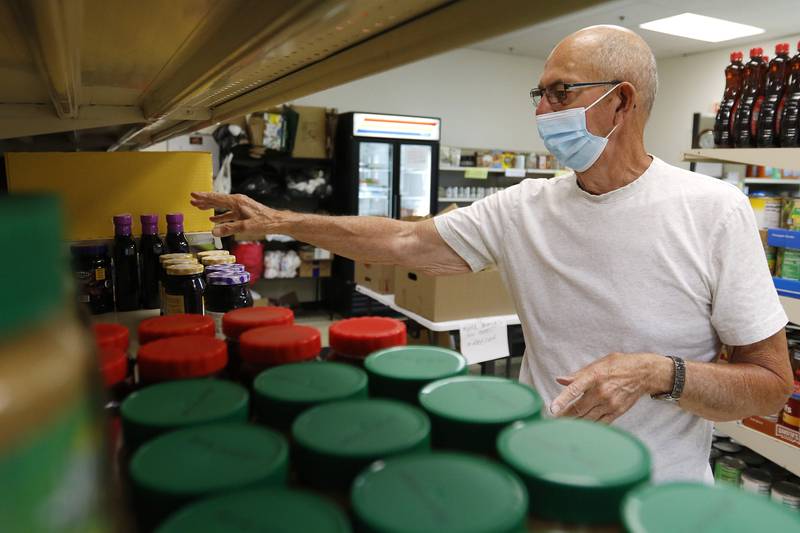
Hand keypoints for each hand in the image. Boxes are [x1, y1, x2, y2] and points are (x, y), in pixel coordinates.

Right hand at [190, 192, 289, 236]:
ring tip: (199, 208)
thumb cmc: (264, 222)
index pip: (216, 198)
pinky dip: (220, 215)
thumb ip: (228, 229)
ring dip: (210, 207)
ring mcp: (241, 206)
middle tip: (192, 200)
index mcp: (237, 202)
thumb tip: (213, 232)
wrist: (277, 222)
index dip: (204, 197)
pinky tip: (213, 219)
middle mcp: (238, 201)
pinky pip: (228, 213)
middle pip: (217, 200)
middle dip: (204, 200)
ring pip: (222, 206)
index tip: (193, 194)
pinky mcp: (244, 212)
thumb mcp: (245, 227)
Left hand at [549, 352, 672, 423]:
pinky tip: (581, 429)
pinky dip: (590, 427)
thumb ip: (577, 374)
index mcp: (594, 376)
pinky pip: (600, 423)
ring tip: (563, 427)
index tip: (552, 409)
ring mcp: (610, 403)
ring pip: (588, 418)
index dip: (562, 399)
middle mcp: (601, 392)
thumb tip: (560, 379)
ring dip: (574, 423)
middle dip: (564, 416)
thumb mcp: (597, 364)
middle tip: (553, 421)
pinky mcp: (616, 412)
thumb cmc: (618, 366)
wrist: (643, 374)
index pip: (574, 389)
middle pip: (578, 409)